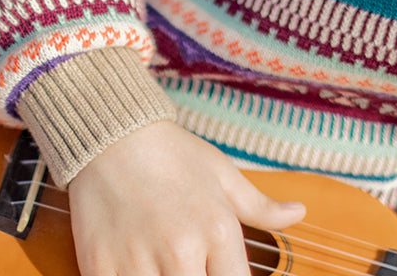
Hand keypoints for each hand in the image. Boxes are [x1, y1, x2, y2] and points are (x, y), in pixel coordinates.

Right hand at [67, 118, 304, 275]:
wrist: (112, 135)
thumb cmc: (172, 156)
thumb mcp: (222, 175)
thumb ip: (260, 206)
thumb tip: (298, 213)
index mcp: (218, 230)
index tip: (217, 271)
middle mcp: (182, 251)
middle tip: (190, 267)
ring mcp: (138, 262)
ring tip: (164, 267)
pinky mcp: (98, 267)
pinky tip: (137, 269)